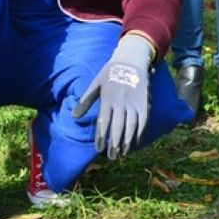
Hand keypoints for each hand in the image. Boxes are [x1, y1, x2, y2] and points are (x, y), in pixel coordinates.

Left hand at [72, 33, 153, 159]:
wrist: (131, 61)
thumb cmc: (110, 73)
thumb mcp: (95, 84)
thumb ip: (85, 101)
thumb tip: (74, 117)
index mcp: (107, 98)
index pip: (103, 122)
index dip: (101, 137)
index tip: (98, 149)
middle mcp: (121, 102)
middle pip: (117, 127)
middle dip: (114, 143)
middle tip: (111, 157)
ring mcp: (134, 103)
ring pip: (131, 127)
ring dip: (126, 142)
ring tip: (121, 153)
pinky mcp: (144, 104)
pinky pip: (142, 122)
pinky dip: (139, 133)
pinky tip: (134, 142)